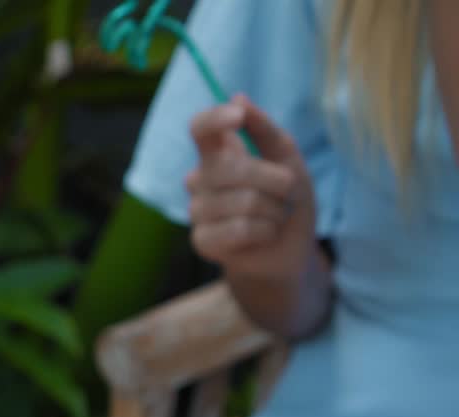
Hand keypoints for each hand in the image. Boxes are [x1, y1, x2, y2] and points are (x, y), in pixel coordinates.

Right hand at [185, 95, 318, 282]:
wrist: (289, 249)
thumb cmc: (287, 200)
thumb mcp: (288, 159)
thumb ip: (265, 130)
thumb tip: (238, 96)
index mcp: (218, 154)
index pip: (200, 129)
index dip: (214, 119)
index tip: (237, 116)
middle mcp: (201, 179)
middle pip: (232, 168)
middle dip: (275, 181)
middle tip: (286, 193)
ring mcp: (198, 211)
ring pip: (242, 201)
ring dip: (274, 210)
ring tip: (275, 216)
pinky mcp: (203, 240)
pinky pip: (238, 228)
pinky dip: (265, 231)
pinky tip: (264, 234)